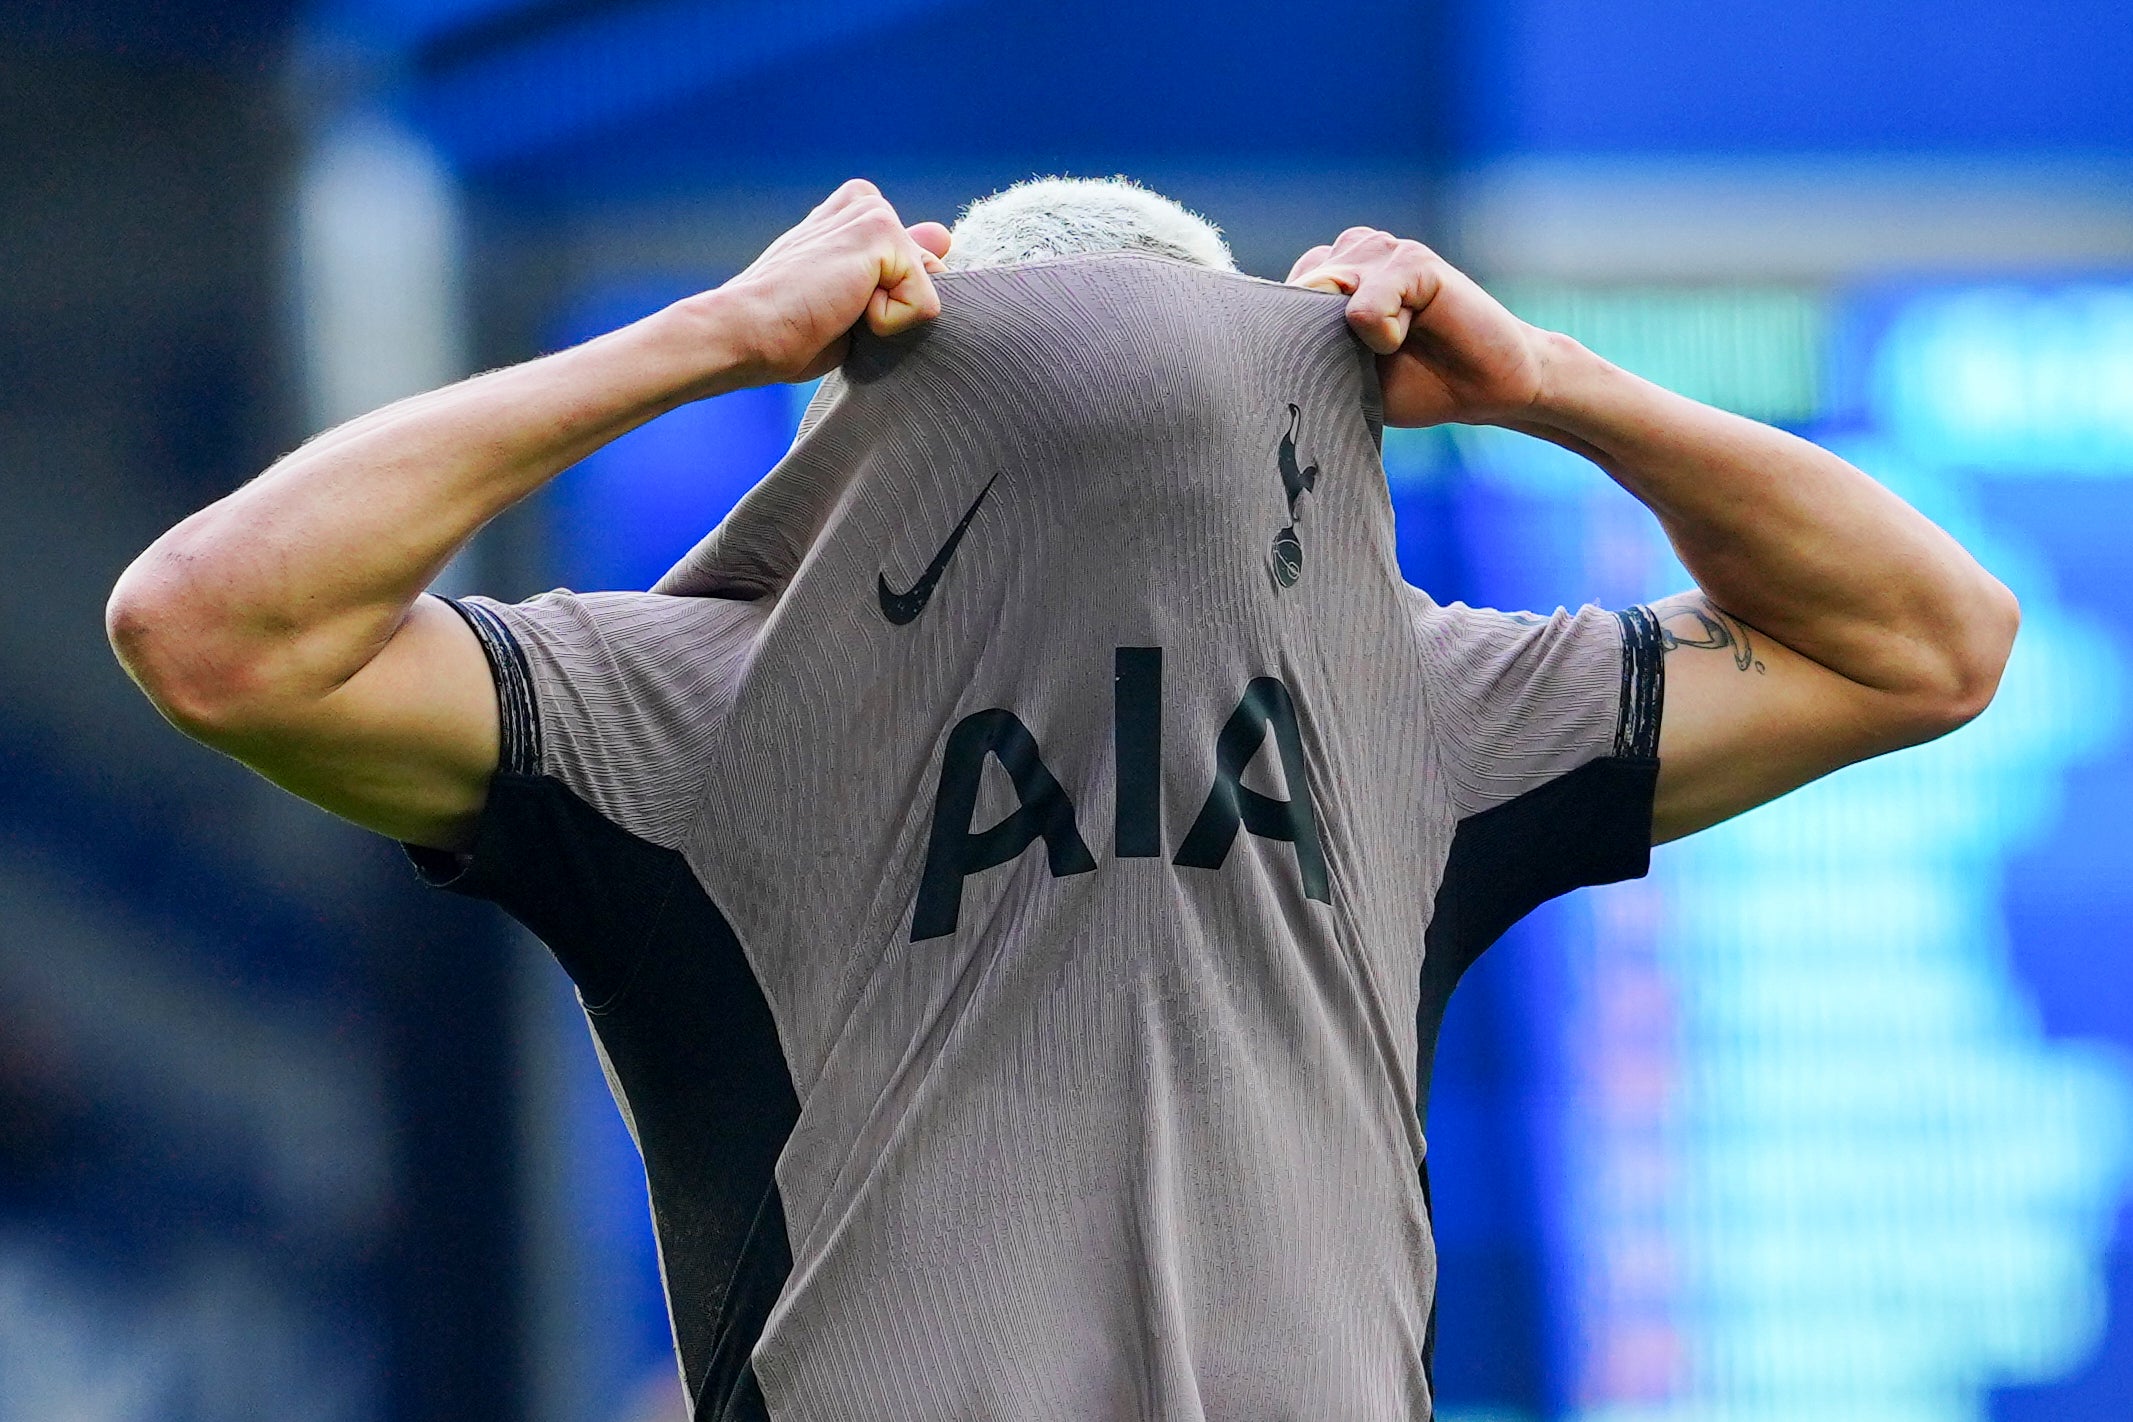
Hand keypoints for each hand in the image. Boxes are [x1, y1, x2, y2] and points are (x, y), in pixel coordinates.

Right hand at [717, 179, 952, 384]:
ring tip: (836, 308)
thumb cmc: (788, 328)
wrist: (744, 332)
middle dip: (895, 308)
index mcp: (856, 215)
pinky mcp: (881, 233)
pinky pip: (924, 306)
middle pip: (931, 277)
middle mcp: (866, 204)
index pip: (917, 269)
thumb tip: (945, 234)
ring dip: (888, 318)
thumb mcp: (855, 301)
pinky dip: (887, 325)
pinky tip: (840, 310)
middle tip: (835, 309)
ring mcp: (874, 213)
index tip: (835, 306)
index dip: (889, 305)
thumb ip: (900, 270)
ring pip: (929, 289)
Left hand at [1287, 229, 1550, 428]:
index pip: (1272, 298)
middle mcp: (1350, 254)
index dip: (1280, 337)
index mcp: (1327, 278)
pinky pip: (1365, 307)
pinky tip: (1408, 338)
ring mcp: (1381, 250)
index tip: (1309, 364)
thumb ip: (1309, 351)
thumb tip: (1262, 347)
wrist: (1485, 388)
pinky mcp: (1413, 261)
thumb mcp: (1346, 374)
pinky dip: (1382, 336)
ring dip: (1355, 341)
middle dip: (1313, 339)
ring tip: (1394, 347)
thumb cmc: (1416, 383)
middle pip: (1293, 296)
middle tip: (1361, 362)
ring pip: (1326, 297)